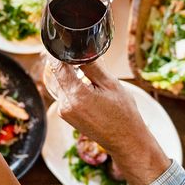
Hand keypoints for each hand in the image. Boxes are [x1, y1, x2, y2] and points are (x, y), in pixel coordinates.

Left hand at [48, 62, 168, 184]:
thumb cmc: (123, 113)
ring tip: (91, 77)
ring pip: (62, 85)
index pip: (58, 67)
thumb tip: (80, 51)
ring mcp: (64, 112)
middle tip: (81, 57)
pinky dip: (74, 88)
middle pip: (58, 76)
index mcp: (76, 96)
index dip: (59, 54)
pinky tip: (89, 89)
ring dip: (72, 77)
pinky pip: (65, 95)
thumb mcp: (111, 84)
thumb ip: (92, 66)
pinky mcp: (66, 116)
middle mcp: (65, 105)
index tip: (63, 44)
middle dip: (68, 65)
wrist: (126, 140)